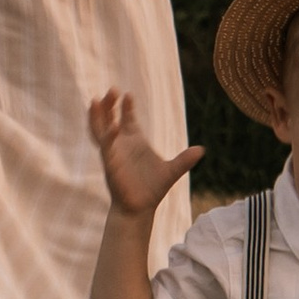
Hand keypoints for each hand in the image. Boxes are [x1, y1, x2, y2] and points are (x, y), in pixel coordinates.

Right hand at [89, 89, 204, 216]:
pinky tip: (113, 126)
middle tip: (113, 89)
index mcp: (135, 142)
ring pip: (101, 129)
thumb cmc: (151, 190)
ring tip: (97, 100)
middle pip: (111, 119)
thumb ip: (184, 160)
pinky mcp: (110, 162)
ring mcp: (113, 152)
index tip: (128, 94)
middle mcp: (121, 144)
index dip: (127, 107)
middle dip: (111, 105)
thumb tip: (201, 150)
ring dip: (99, 115)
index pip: (128, 119)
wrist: (140, 209)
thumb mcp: (171, 171)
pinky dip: (107, 135)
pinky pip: (106, 146)